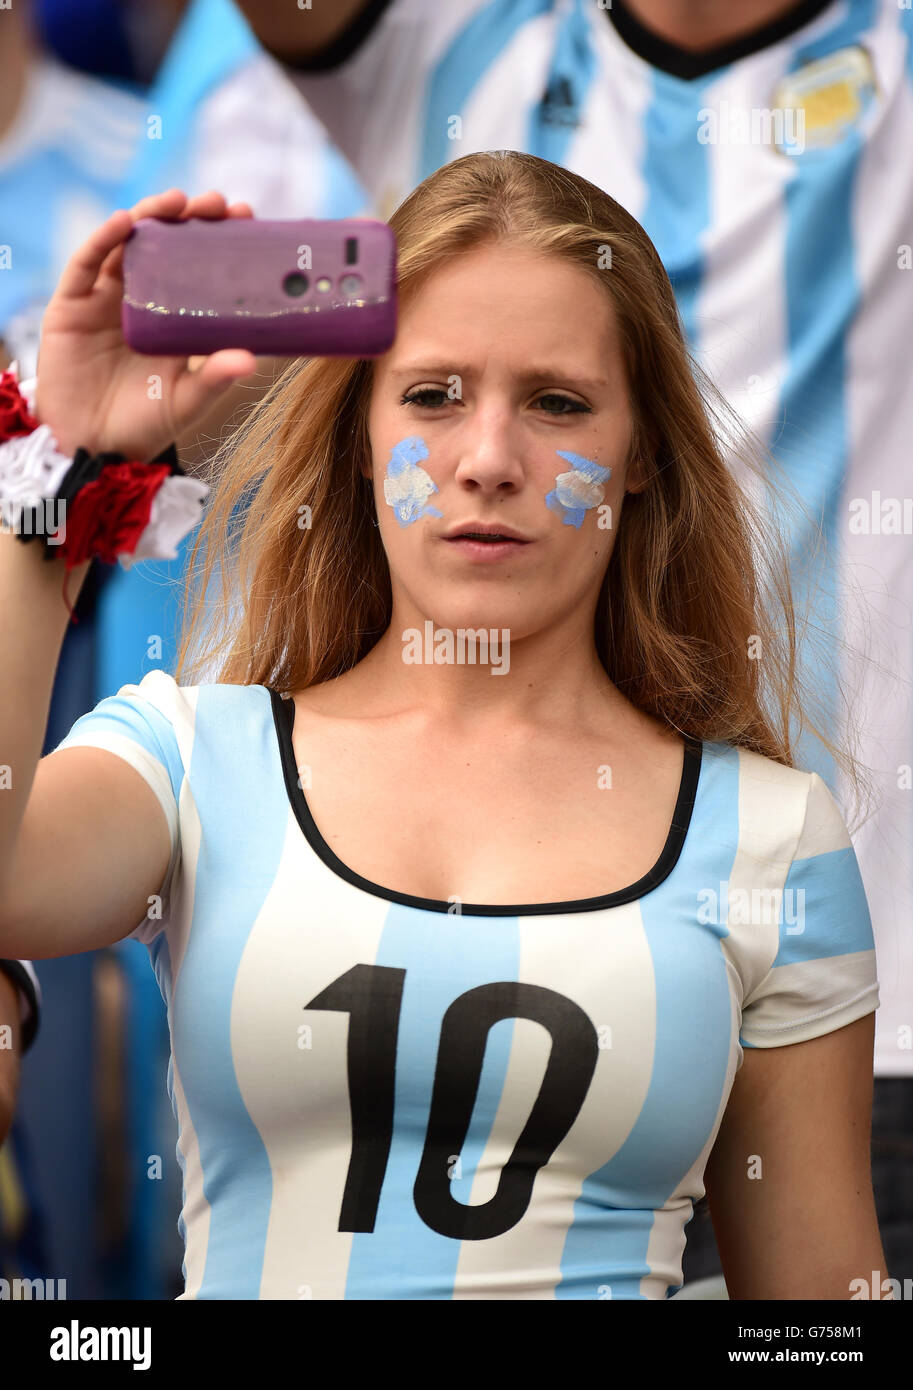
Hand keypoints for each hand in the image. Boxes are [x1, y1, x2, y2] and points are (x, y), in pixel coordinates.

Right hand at [34, 189, 258, 459]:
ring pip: (126, 243)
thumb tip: (250, 360)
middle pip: (164, 244)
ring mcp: (104, 298)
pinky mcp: (71, 305)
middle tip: (218, 203)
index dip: (218, 239)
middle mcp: (139, 299)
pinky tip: (122, 222)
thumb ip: (214, 378)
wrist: (92, 448)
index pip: (198, 266)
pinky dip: (102, 240)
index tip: (246, 218)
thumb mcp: (186, 401)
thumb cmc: (143, 424)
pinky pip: (85, 265)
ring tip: (176, 202)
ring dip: (149, 216)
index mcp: (172, 316)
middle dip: (189, 217)